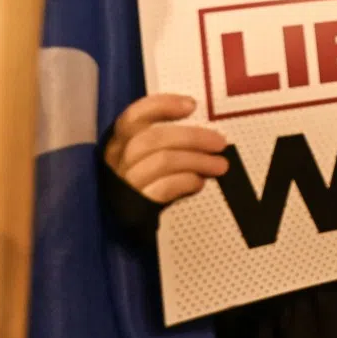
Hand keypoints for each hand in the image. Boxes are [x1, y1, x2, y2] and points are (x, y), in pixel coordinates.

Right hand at [106, 94, 228, 203]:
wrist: (119, 232)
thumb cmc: (141, 186)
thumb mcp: (144, 160)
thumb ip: (164, 143)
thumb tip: (203, 132)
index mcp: (117, 143)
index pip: (133, 116)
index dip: (162, 106)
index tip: (191, 105)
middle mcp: (116, 161)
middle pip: (153, 138)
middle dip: (192, 137)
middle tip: (219, 142)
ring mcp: (124, 184)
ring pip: (163, 161)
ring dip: (197, 160)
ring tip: (220, 165)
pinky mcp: (135, 207)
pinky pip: (164, 188)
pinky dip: (186, 181)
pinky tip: (199, 182)